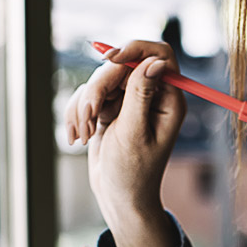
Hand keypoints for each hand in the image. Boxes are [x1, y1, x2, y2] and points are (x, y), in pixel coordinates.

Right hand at [62, 39, 184, 246]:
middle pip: (120, 65)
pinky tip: (79, 137)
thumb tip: (154, 61)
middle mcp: (151, 96)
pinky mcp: (108, 108)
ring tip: (86, 135)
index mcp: (169, 100)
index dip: (134, 49)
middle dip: (99, 89)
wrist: (116, 197)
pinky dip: (78, 113)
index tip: (109, 59)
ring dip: (84, 106)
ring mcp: (128, 101)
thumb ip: (140, 94)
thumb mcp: (134, 133)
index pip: (159, 55)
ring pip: (99, 80)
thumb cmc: (131, 172)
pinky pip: (86, 95)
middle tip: (92, 116)